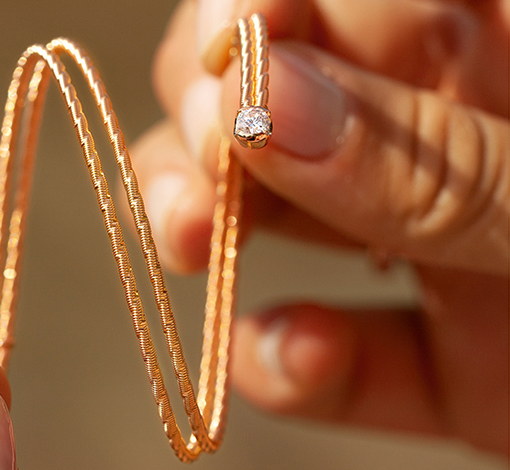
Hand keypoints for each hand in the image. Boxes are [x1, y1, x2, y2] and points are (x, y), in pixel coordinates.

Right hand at [131, 0, 508, 455]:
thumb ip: (435, 163)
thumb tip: (259, 98)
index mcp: (509, 61)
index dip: (255, 14)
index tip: (210, 64)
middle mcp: (463, 145)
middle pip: (280, 96)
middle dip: (206, 129)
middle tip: (190, 187)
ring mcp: (452, 255)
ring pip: (290, 215)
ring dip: (214, 229)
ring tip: (190, 250)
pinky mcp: (456, 364)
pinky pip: (348, 356)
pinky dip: (297, 364)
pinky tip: (301, 358)